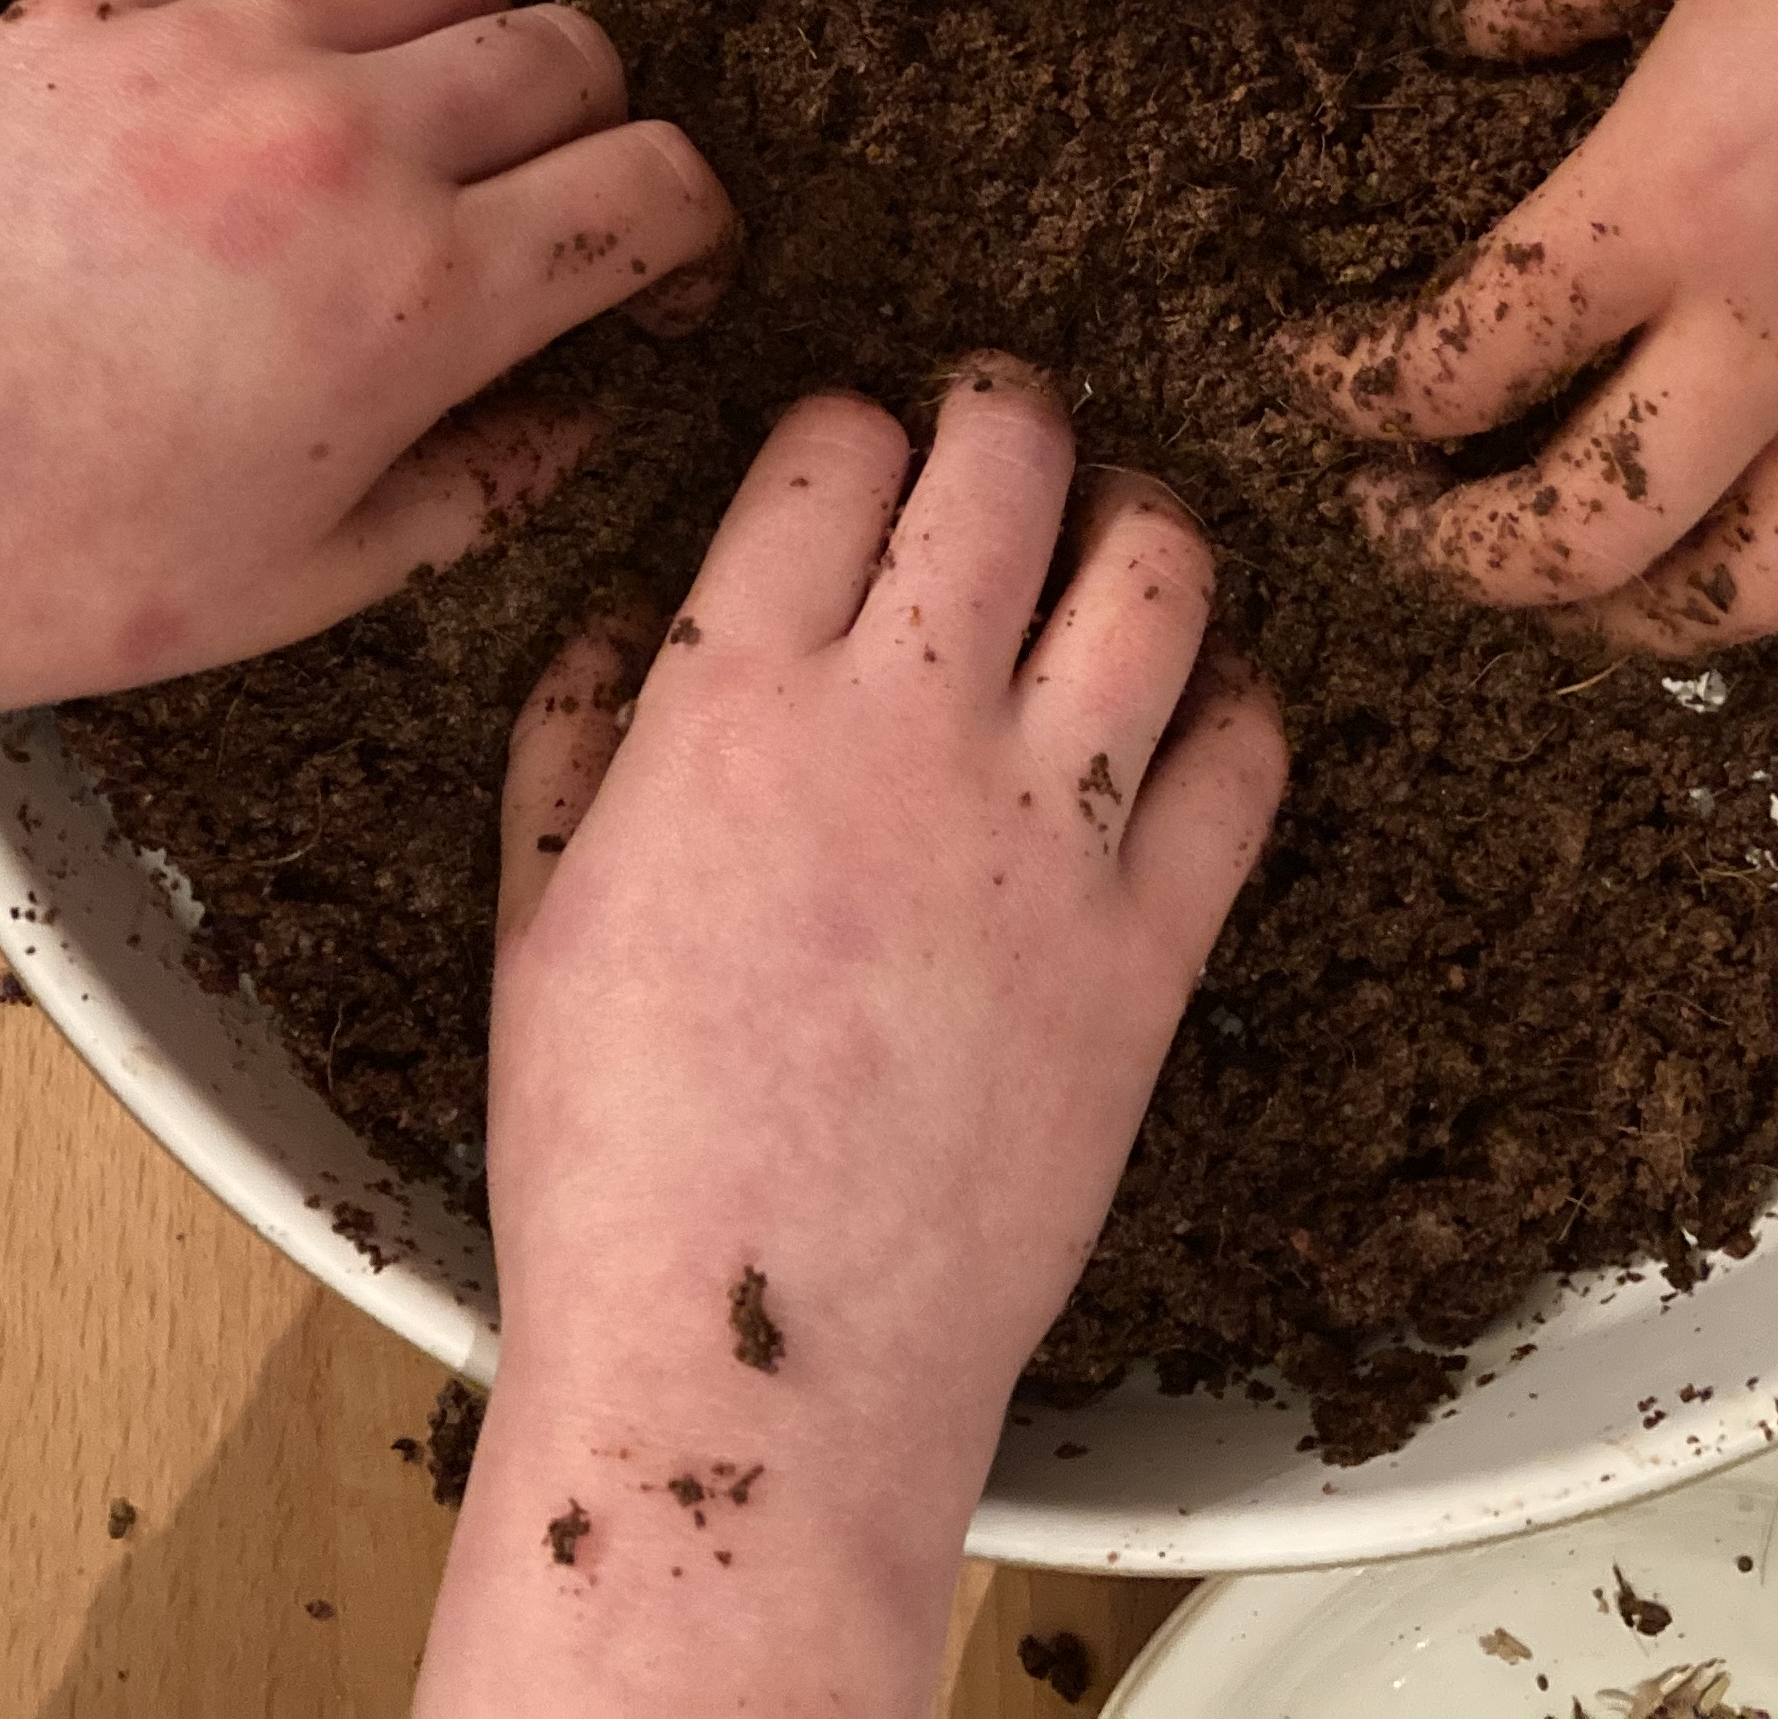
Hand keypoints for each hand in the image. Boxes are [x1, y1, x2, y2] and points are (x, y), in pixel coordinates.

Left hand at [0, 0, 734, 717]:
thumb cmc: (43, 574)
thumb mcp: (305, 582)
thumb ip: (486, 482)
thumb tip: (591, 409)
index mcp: (420, 295)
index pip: (655, 182)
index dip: (692, 230)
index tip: (659, 275)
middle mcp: (339, 140)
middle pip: (569, 50)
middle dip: (594, 128)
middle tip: (539, 209)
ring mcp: (203, 54)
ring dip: (456, 33)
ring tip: (407, 119)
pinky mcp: (77, 17)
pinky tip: (256, 63)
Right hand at [412, 362, 1283, 1717]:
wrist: (753, 1367)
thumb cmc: (614, 1164)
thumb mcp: (531, 922)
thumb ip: (573, 737)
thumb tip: (617, 618)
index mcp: (729, 700)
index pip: (825, 452)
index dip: (845, 426)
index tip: (852, 448)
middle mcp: (903, 724)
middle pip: (1003, 462)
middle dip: (1006, 410)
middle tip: (1005, 421)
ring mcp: (1048, 831)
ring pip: (1156, 572)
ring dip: (1142, 516)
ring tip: (1121, 524)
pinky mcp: (1154, 945)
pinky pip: (1246, 756)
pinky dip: (1238, 697)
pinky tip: (1202, 702)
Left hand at [1287, 0, 1777, 650]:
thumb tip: (1472, 28)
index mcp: (1664, 208)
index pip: (1454, 362)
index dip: (1351, 395)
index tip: (1316, 385)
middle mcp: (1775, 338)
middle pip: (1579, 540)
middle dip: (1463, 563)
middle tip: (1410, 530)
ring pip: (1757, 593)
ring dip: (1641, 623)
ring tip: (1585, 594)